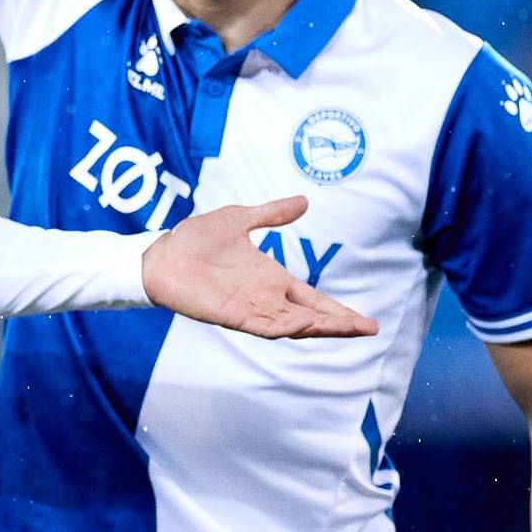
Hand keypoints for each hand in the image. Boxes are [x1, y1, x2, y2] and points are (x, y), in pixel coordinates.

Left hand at [140, 195, 377, 339]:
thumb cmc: (195, 238)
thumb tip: (304, 201)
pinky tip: (308, 325)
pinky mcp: (233, 316)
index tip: (365, 320)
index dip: (338, 310)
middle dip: (340, 324)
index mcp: (271, 278)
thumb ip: (272, 214)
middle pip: (311, 316)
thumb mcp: (241, 219)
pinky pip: (266, 327)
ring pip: (294, 324)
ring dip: (321, 327)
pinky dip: (288, 327)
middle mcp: (266, 298)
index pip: (313, 299)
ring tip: (350, 328)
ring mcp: (251, 309)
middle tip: (370, 330)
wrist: (160, 254)